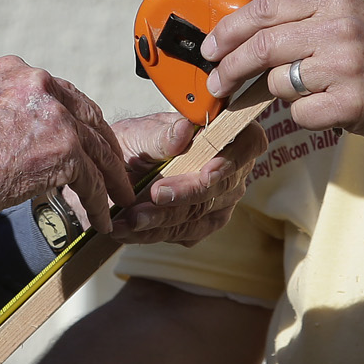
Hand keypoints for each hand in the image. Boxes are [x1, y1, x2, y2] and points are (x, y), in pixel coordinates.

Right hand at [0, 57, 135, 234]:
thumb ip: (1, 110)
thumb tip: (22, 129)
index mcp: (13, 71)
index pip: (60, 92)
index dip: (77, 119)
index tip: (86, 138)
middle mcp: (38, 85)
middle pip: (87, 115)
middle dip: (102, 145)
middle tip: (112, 168)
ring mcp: (55, 116)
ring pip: (96, 149)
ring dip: (110, 178)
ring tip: (118, 198)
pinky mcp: (65, 150)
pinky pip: (92, 180)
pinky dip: (100, 203)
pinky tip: (102, 219)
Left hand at [107, 112, 263, 244]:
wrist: (114, 171)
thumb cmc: (134, 143)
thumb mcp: (140, 133)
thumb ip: (161, 135)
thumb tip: (183, 130)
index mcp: (223, 134)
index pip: (249, 143)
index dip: (233, 159)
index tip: (207, 172)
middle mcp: (228, 170)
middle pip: (222, 187)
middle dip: (186, 194)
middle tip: (155, 194)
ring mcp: (217, 201)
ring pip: (198, 215)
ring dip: (162, 218)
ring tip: (131, 217)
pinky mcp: (199, 226)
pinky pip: (180, 233)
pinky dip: (151, 232)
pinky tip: (128, 228)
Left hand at [201, 0, 363, 138]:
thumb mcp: (347, 11)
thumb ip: (300, 15)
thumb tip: (239, 31)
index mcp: (332, 0)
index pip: (263, 11)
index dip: (227, 31)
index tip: (209, 49)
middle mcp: (337, 30)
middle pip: (260, 49)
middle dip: (229, 69)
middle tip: (216, 84)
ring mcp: (345, 68)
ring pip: (278, 84)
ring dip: (278, 92)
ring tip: (303, 90)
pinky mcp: (351, 104)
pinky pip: (301, 114)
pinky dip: (304, 114)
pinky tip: (327, 106)